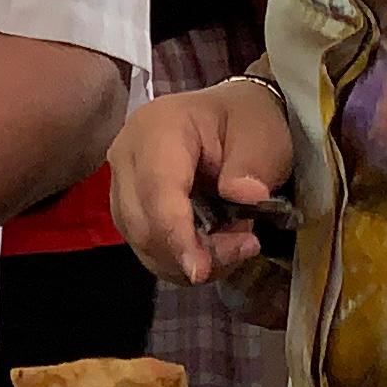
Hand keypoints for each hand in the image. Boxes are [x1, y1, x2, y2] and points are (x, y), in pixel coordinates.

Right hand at [108, 75, 298, 286]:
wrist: (232, 117)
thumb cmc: (246, 122)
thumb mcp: (263, 136)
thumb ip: (252, 166)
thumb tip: (245, 196)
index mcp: (157, 128)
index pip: (157, 189)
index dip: (176, 234)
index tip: (199, 269)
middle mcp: (127, 155)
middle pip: (143, 224)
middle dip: (191, 252)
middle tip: (245, 245)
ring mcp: (123, 183)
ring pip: (143, 243)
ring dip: (188, 259)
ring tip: (235, 244)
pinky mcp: (129, 208)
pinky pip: (147, 248)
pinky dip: (181, 260)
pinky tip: (213, 249)